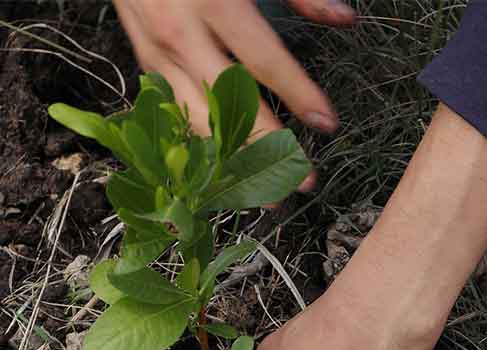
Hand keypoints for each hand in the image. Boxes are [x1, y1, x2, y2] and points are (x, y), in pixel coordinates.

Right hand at [112, 0, 354, 188]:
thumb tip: (345, 19)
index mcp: (215, 1)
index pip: (265, 61)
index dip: (299, 95)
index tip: (327, 124)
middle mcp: (180, 32)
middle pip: (229, 103)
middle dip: (268, 146)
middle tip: (304, 180)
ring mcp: (155, 50)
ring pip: (195, 119)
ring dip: (232, 161)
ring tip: (264, 194)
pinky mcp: (141, 60)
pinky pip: (172, 111)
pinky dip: (198, 143)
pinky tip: (224, 170)